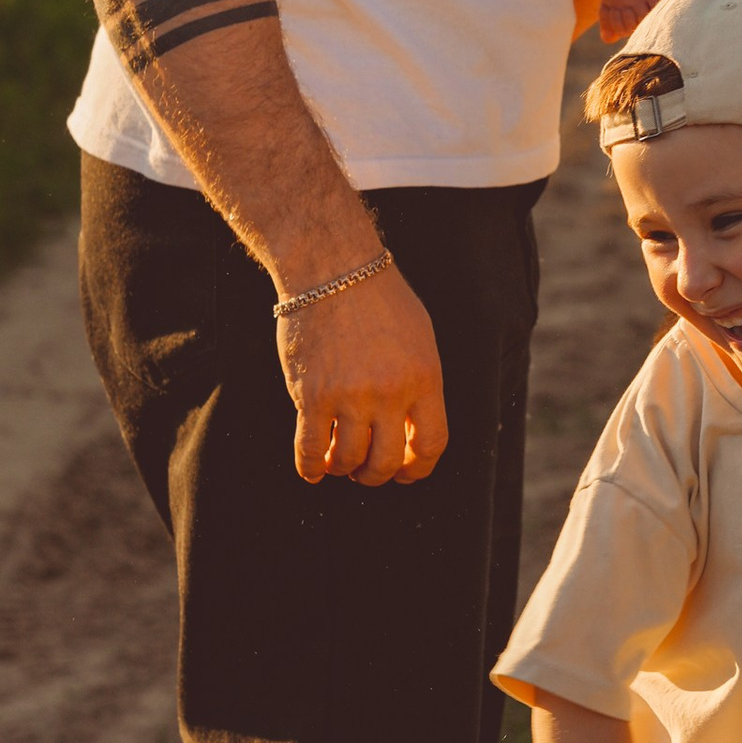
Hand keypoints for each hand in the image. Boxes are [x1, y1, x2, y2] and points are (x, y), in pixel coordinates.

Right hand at [279, 259, 448, 487]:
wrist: (333, 267)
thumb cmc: (379, 298)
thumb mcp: (420, 338)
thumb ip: (420, 383)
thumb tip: (411, 429)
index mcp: (424, 379)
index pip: (431, 444)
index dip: (417, 468)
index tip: (405, 471)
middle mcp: (390, 393)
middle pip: (386, 461)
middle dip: (377, 474)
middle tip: (366, 470)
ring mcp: (349, 396)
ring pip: (348, 460)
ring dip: (344, 468)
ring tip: (339, 461)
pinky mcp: (311, 395)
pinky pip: (310, 449)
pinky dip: (311, 466)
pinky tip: (313, 467)